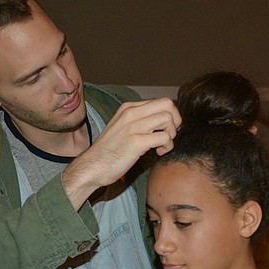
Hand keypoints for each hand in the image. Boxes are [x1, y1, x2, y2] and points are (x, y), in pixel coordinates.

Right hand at [62, 98, 179, 208]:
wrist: (92, 167)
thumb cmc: (108, 152)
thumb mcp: (122, 128)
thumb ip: (139, 121)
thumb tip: (162, 121)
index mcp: (128, 108)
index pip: (161, 101)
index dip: (171, 116)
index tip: (166, 131)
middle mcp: (131, 113)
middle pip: (168, 104)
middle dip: (176, 121)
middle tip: (169, 136)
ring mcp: (133, 126)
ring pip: (168, 119)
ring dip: (171, 135)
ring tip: (162, 146)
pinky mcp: (136, 142)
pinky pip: (164, 137)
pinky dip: (167, 146)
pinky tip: (158, 153)